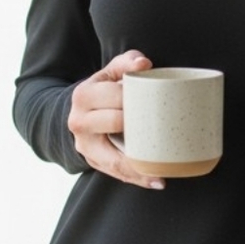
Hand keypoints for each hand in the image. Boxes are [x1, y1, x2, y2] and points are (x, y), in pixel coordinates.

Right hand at [67, 49, 164, 188]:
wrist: (79, 112)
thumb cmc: (103, 90)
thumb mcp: (110, 73)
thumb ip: (126, 63)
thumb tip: (144, 63)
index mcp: (84, 95)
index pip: (116, 96)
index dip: (138, 98)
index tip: (158, 102)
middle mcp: (79, 121)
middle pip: (115, 123)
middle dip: (140, 127)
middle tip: (166, 130)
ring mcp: (85, 145)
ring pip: (114, 158)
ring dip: (139, 167)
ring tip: (162, 172)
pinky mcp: (93, 161)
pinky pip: (117, 173)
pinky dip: (137, 178)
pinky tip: (157, 180)